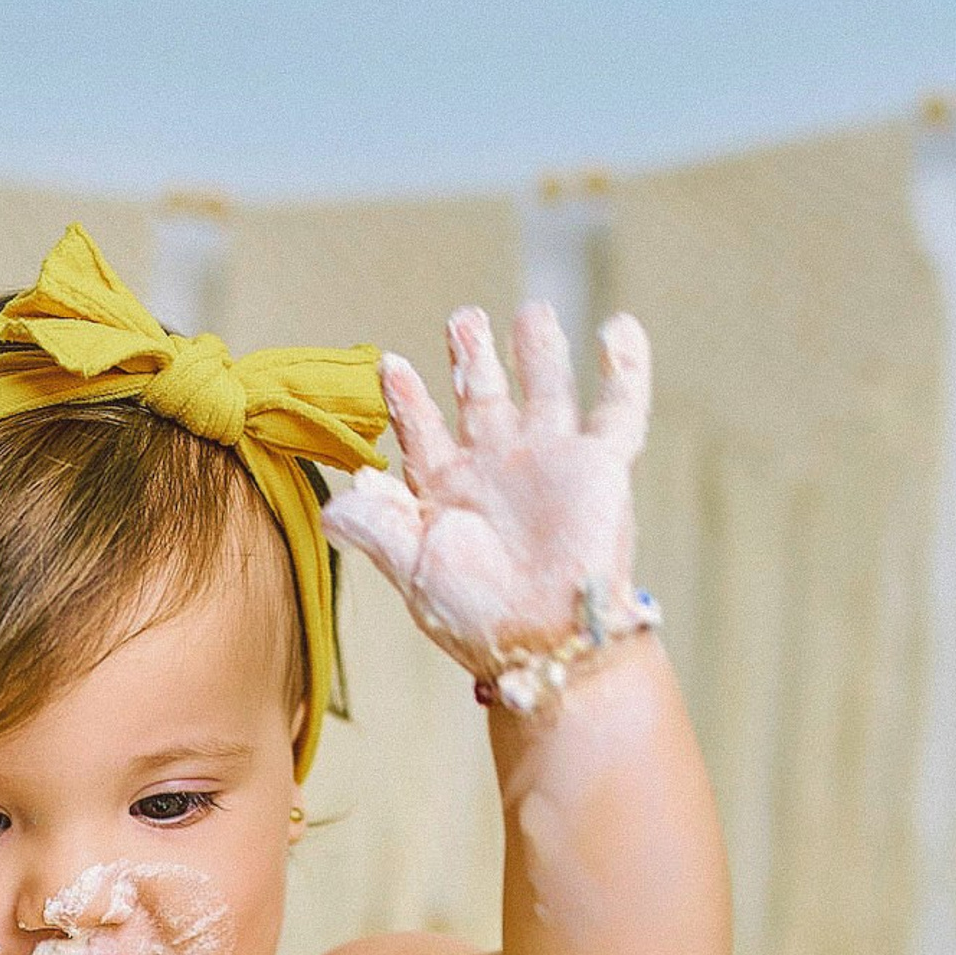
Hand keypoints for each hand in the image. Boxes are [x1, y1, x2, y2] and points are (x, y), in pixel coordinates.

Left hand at [321, 302, 650, 681]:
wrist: (544, 642)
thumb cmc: (476, 615)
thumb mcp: (415, 569)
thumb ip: (377, 528)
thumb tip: (329, 505)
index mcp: (448, 493)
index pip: (423, 432)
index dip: (407, 400)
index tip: (386, 364)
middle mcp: (497, 470)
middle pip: (482, 398)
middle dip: (472, 358)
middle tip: (462, 319)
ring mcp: (550, 463)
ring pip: (546, 389)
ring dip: (538, 351)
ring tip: (530, 312)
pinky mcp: (601, 467)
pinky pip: (619, 408)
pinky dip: (625, 368)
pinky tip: (618, 328)